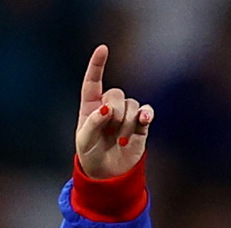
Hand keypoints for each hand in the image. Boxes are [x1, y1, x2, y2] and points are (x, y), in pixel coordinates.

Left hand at [76, 45, 153, 178]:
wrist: (108, 174)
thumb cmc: (90, 155)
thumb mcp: (84, 141)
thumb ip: (92, 123)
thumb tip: (107, 108)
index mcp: (90, 107)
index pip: (92, 82)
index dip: (97, 65)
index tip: (103, 49)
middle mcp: (109, 107)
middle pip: (116, 93)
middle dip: (114, 111)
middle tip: (110, 129)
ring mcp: (125, 115)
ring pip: (131, 104)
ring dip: (126, 122)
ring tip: (120, 140)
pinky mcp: (140, 124)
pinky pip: (146, 111)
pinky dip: (146, 114)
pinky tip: (145, 119)